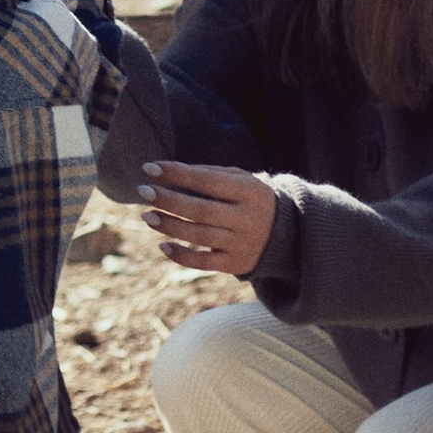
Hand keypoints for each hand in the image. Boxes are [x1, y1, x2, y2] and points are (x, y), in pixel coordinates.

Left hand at [139, 159, 277, 278]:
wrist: (289, 233)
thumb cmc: (250, 198)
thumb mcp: (240, 180)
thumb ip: (209, 175)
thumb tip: (167, 172)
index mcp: (250, 191)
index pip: (207, 181)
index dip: (177, 174)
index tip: (149, 168)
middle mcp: (247, 219)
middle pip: (201, 210)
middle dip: (168, 200)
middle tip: (143, 191)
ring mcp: (242, 243)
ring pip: (200, 235)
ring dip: (169, 226)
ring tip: (146, 216)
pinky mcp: (236, 264)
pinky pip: (205, 263)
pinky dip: (182, 256)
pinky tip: (163, 245)